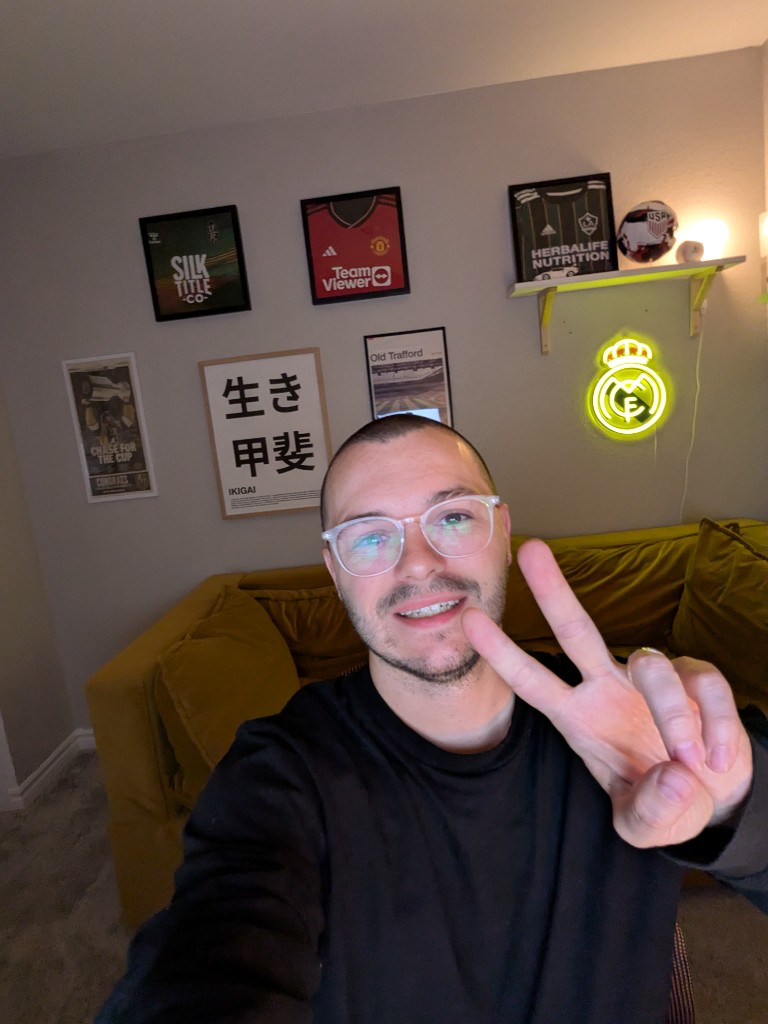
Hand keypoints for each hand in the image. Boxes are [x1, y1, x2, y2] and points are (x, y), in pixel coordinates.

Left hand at [462, 539, 753, 848]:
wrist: (712, 796)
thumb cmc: (662, 801)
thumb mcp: (645, 824)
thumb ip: (652, 811)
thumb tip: (676, 778)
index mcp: (579, 718)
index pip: (533, 682)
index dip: (502, 653)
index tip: (468, 620)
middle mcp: (608, 687)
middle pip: (577, 631)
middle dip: (553, 591)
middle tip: (530, 550)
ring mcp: (652, 677)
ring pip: (652, 667)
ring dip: (672, 715)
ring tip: (687, 761)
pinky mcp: (696, 677)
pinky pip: (704, 685)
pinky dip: (716, 725)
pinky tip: (719, 758)